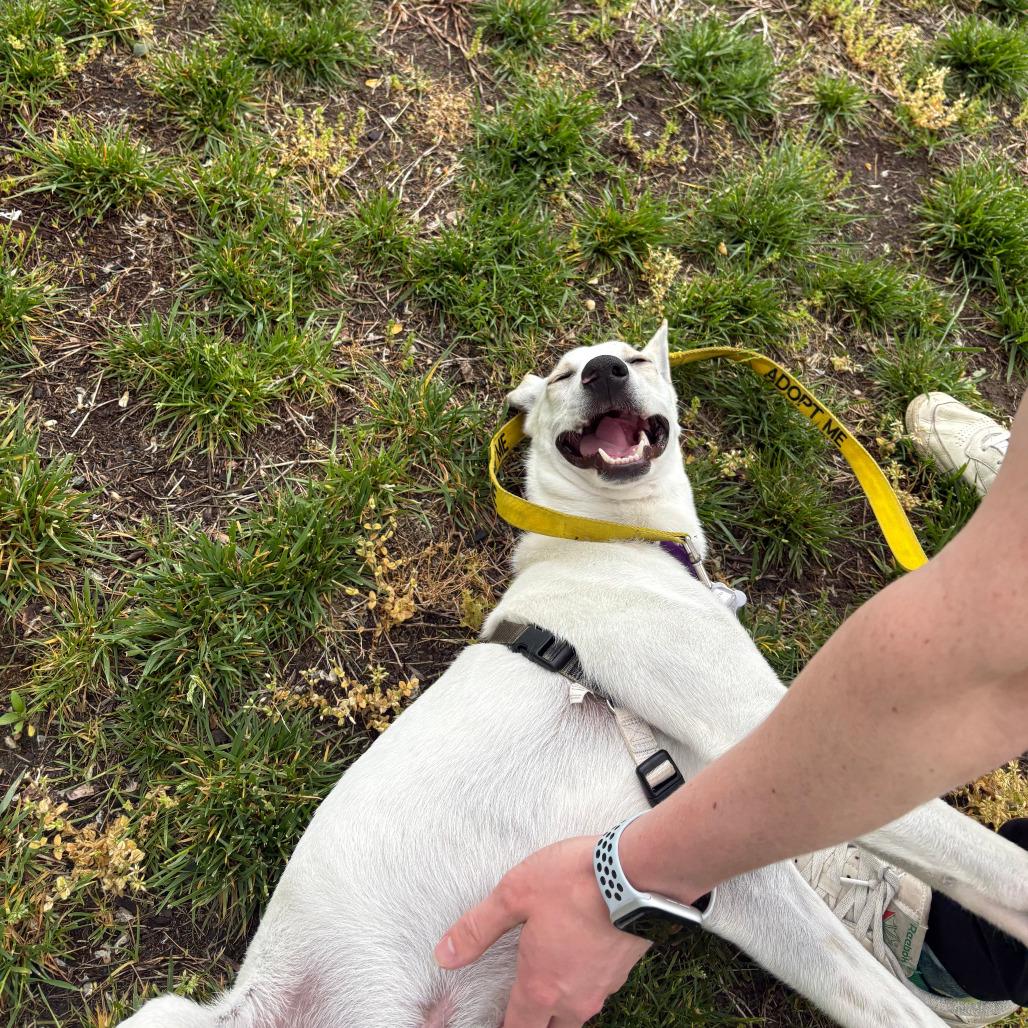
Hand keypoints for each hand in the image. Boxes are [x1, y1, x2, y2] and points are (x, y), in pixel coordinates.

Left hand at [434, 836, 650, 1026]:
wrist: (636, 874)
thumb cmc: (574, 881)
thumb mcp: (515, 894)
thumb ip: (478, 928)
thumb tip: (443, 955)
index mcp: (541, 988)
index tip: (493, 1020)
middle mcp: (573, 999)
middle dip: (533, 1023)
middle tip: (519, 1007)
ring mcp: (603, 988)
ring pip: (576, 1013)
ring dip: (559, 1006)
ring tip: (547, 979)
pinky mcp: (623, 970)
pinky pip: (596, 989)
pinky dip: (583, 982)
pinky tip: (577, 956)